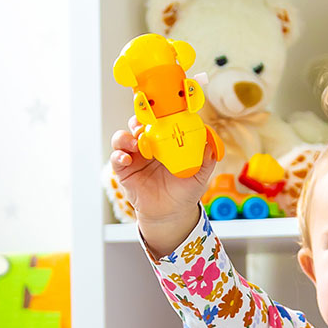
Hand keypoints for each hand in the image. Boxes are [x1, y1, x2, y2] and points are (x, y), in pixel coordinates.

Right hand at [110, 123, 216, 256]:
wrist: (172, 213)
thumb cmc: (184, 191)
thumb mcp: (200, 174)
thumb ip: (206, 159)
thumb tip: (211, 142)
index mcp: (165, 143)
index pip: (158, 122)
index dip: (157, 115)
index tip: (162, 113)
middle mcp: (148, 147)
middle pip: (137, 125)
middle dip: (138, 121)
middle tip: (144, 126)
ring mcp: (134, 158)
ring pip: (122, 138)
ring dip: (126, 137)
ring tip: (136, 144)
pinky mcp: (124, 171)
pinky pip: (116, 158)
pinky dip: (118, 156)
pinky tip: (126, 160)